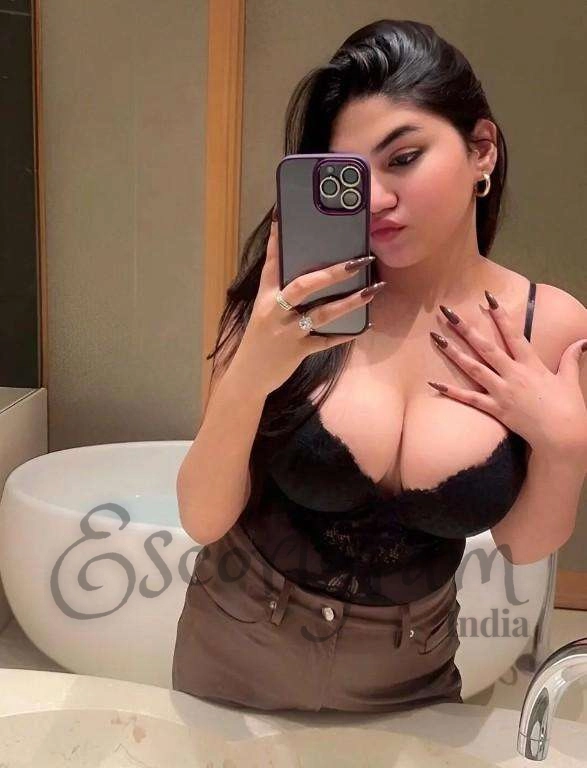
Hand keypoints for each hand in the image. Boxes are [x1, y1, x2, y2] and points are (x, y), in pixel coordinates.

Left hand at [427, 293, 586, 460]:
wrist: (563, 437)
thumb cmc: (569, 408)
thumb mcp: (570, 379)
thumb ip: (571, 358)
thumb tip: (583, 341)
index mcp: (531, 365)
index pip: (513, 335)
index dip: (501, 316)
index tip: (489, 298)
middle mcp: (514, 375)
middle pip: (486, 347)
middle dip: (466, 329)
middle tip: (449, 313)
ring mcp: (502, 392)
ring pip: (474, 369)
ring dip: (454, 353)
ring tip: (437, 339)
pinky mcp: (496, 409)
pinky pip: (470, 399)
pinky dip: (452, 391)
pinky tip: (434, 383)